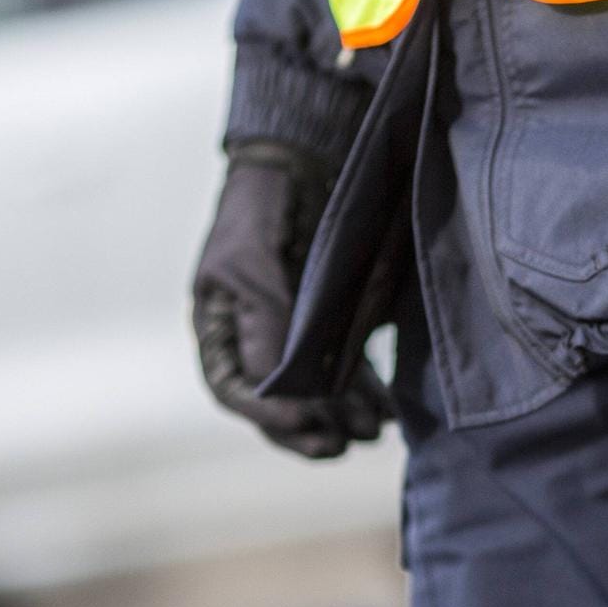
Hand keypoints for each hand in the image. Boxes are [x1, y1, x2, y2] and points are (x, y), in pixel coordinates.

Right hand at [191, 141, 391, 456]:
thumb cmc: (261, 209)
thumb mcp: (252, 263)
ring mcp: (295, 329)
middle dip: (310, 427)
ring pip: (317, 388)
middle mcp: (256, 336)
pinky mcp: (331, 318)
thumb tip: (274, 389)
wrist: (300, 161)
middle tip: (342, 446)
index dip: (268, 416)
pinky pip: (344, 364)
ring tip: (374, 430)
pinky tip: (386, 406)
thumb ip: (264, 323)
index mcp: (221, 328)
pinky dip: (363, 388)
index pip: (236, 390)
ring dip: (343, 413)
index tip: (306, 426)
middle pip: (278, 400)